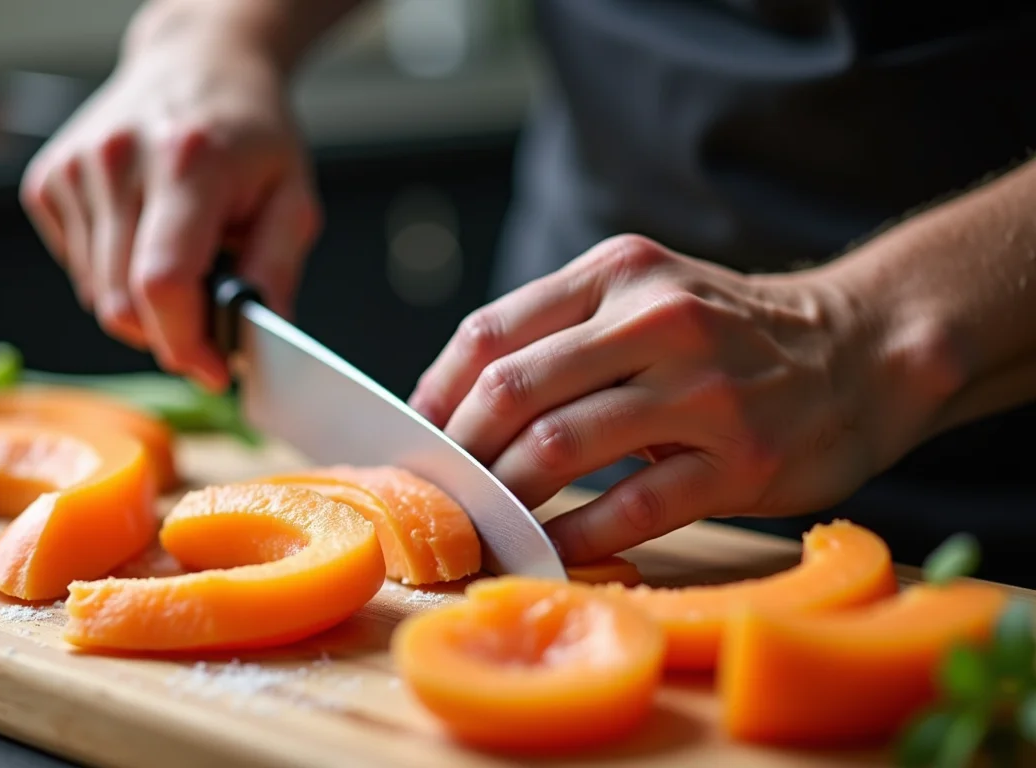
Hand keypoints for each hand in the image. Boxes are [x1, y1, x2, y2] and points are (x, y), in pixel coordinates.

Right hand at [19, 20, 320, 390]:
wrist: (199, 63)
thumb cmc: (249, 132)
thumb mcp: (292, 200)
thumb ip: (276, 274)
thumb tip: (256, 344)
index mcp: (188, 162)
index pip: (163, 283)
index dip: (185, 344)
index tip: (213, 371)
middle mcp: (119, 161)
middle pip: (122, 303)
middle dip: (169, 333)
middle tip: (207, 321)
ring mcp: (74, 170)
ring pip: (97, 297)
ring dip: (143, 307)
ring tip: (182, 258)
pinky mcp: (47, 182)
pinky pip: (79, 272)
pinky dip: (114, 277)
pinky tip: (144, 237)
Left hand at [409, 235, 925, 562]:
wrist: (860, 349)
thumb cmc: (729, 334)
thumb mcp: (646, 296)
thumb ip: (561, 333)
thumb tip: (453, 404)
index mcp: (618, 273)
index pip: (489, 333)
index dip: (435, 395)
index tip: (416, 438)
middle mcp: (656, 319)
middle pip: (511, 390)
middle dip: (460, 454)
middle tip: (442, 492)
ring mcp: (703, 389)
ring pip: (559, 448)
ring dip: (505, 498)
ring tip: (484, 524)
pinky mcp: (742, 459)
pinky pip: (631, 507)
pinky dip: (575, 535)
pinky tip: (551, 548)